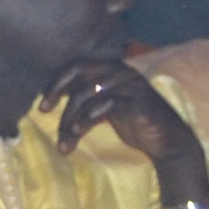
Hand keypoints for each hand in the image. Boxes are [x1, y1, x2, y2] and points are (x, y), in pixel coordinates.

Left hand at [47, 54, 206, 193]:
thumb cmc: (132, 123)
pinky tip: (78, 132)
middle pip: (81, 77)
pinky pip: (108, 105)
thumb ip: (83, 99)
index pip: (77, 67)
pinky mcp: (139, 102)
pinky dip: (88, 118)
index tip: (42, 106)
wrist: (166, 141)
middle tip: (44, 114)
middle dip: (59, 95)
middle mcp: (122, 73)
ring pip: (90, 94)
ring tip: (64, 141)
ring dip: (71, 118)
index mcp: (112, 71)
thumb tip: (50, 100)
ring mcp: (132, 86)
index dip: (57, 83)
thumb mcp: (103, 108)